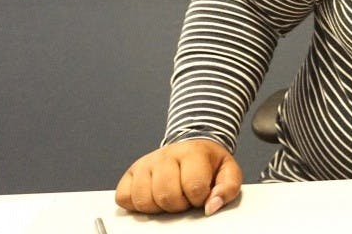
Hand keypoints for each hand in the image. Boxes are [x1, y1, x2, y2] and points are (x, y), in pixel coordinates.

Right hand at [115, 139, 242, 215]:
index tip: (201, 195)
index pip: (193, 186)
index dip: (199, 198)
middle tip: (185, 198)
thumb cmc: (208, 163)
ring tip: (170, 197)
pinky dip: (137, 204)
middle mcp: (165, 155)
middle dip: (179, 204)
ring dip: (158, 206)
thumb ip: (227, 189)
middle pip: (166, 195)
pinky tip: (153, 198)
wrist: (191, 145)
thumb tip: (211, 206)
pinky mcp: (130, 173)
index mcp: (192, 153)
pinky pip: (124, 198)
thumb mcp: (228, 172)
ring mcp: (145, 163)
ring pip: (144, 199)